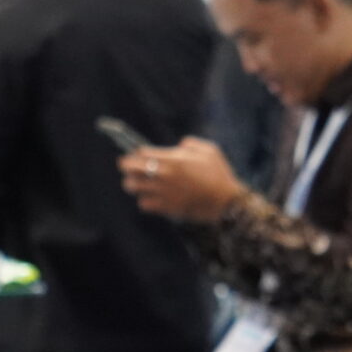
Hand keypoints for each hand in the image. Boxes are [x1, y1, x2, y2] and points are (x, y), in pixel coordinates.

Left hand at [119, 137, 244, 221]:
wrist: (225, 202)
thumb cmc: (219, 174)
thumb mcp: (209, 150)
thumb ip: (191, 143)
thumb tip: (179, 145)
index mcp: (173, 159)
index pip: (141, 153)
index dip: (135, 153)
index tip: (135, 154)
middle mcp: (164, 175)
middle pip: (130, 169)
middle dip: (126, 167)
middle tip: (128, 167)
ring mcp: (163, 192)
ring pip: (133, 187)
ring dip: (133, 184)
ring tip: (138, 183)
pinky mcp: (165, 208)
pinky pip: (143, 204)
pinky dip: (144, 200)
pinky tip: (151, 198)